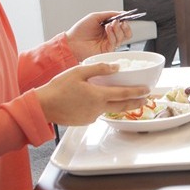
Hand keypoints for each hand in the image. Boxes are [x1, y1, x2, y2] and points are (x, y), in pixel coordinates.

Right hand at [34, 62, 150, 125]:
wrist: (42, 106)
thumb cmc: (57, 88)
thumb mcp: (79, 72)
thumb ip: (99, 69)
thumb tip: (116, 67)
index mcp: (98, 96)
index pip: (124, 94)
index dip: (138, 92)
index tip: (147, 90)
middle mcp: (97, 109)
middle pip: (122, 106)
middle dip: (136, 103)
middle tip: (145, 99)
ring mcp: (91, 117)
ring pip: (110, 110)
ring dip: (120, 106)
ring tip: (127, 100)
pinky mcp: (85, 121)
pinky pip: (98, 113)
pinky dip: (103, 107)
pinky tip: (99, 101)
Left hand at [64, 11, 132, 60]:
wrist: (72, 41)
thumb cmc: (80, 30)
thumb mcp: (95, 17)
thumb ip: (109, 14)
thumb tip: (122, 13)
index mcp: (109, 29)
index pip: (123, 26)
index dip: (125, 21)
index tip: (125, 16)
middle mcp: (110, 37)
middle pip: (127, 34)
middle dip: (126, 26)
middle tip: (120, 21)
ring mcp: (109, 44)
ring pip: (122, 38)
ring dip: (117, 29)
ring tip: (109, 24)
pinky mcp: (107, 51)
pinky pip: (115, 43)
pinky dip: (112, 34)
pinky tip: (107, 29)